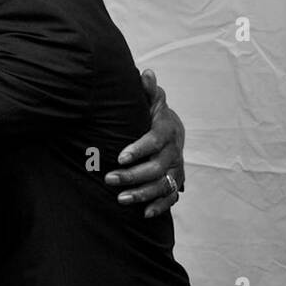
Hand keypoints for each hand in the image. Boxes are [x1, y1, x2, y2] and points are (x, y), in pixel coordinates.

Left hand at [104, 69, 185, 218]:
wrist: (172, 131)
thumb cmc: (153, 115)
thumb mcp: (151, 101)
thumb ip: (148, 90)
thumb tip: (146, 72)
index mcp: (167, 131)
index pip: (155, 141)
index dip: (139, 149)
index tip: (119, 156)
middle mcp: (174, 152)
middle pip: (157, 167)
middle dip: (133, 175)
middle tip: (109, 179)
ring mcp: (176, 169)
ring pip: (163, 185)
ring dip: (143, 193)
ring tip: (120, 199)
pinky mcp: (176, 182)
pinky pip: (172, 198)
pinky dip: (160, 206)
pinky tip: (144, 214)